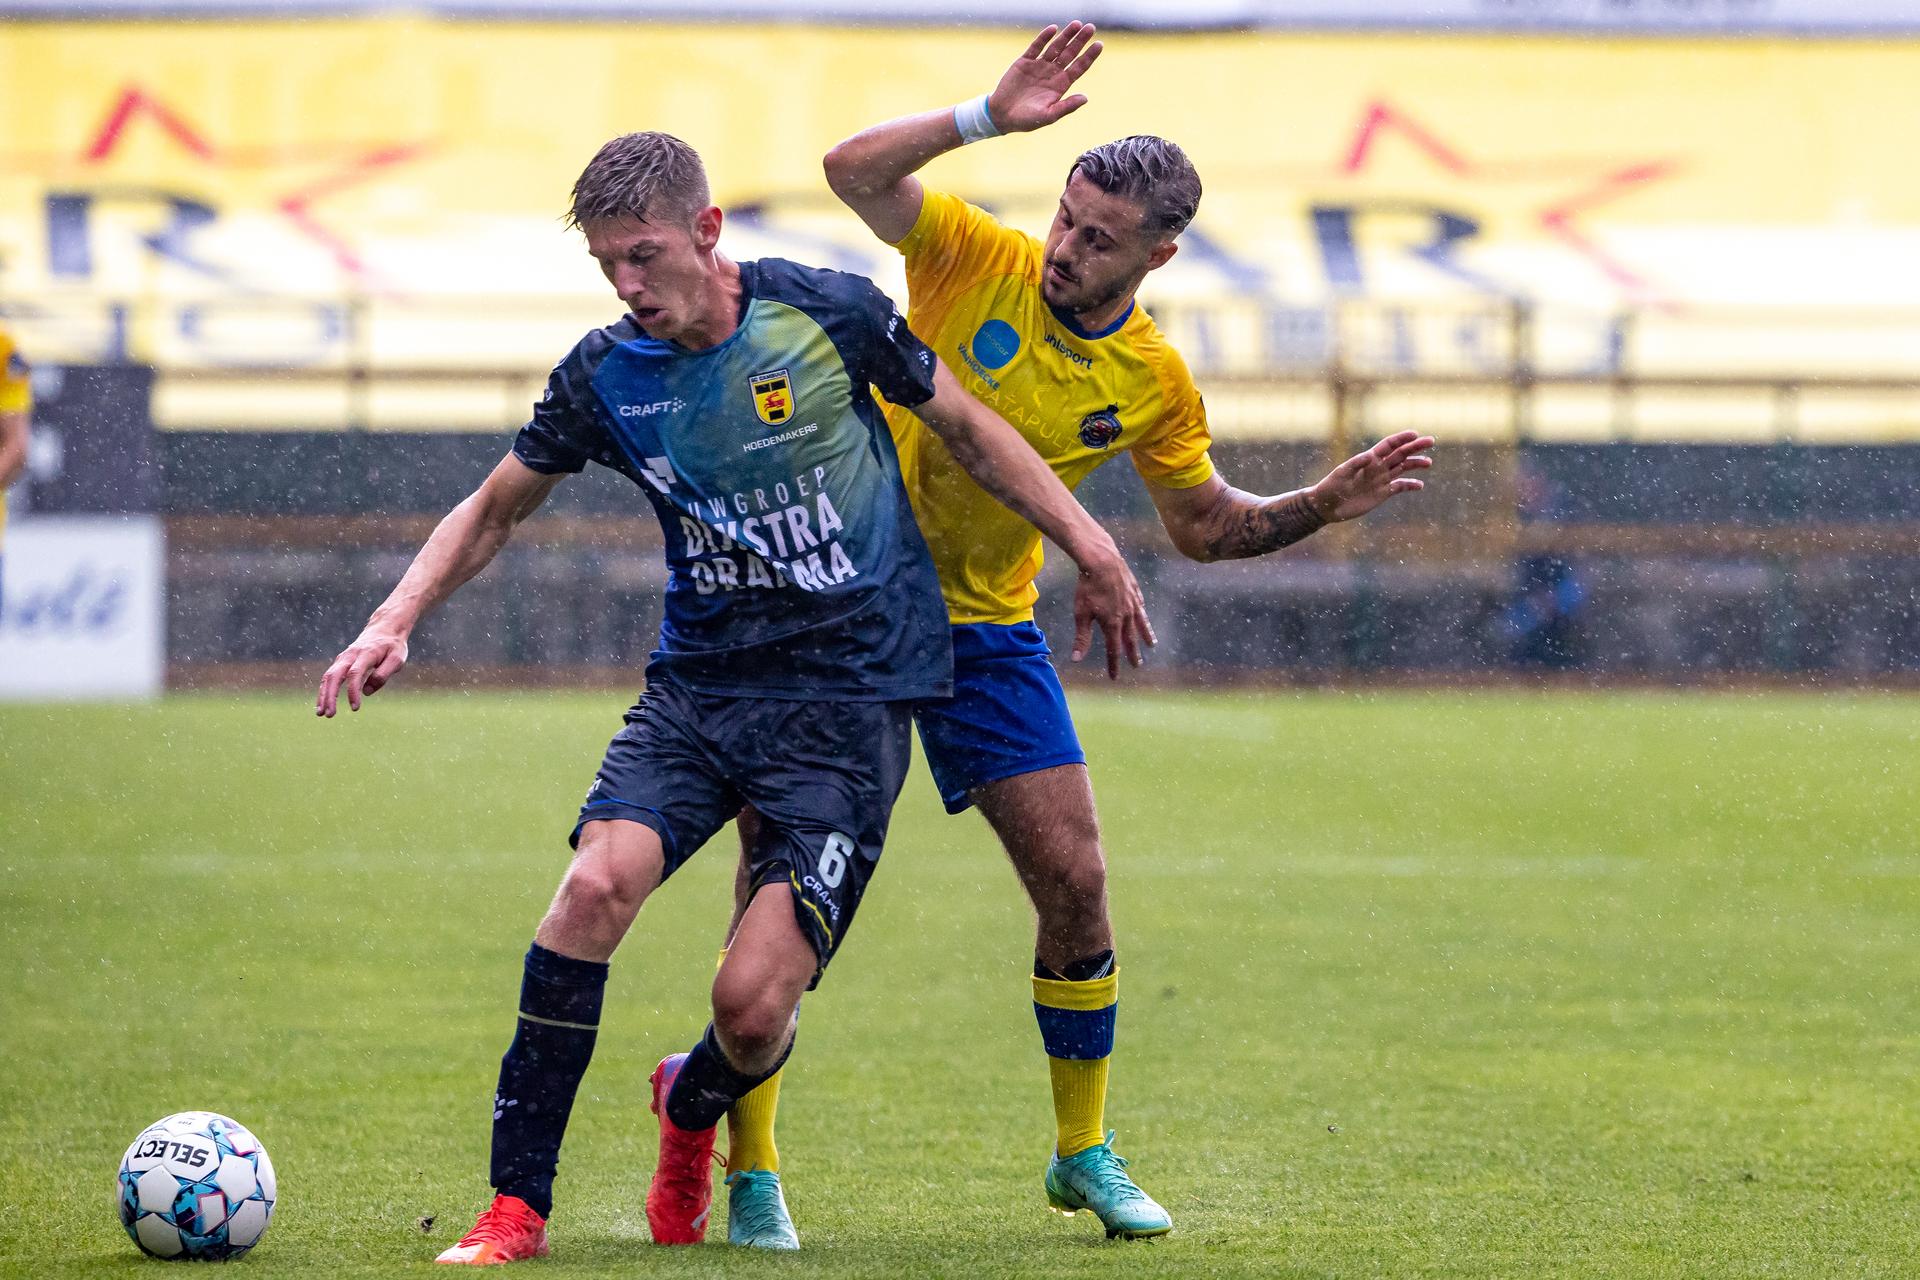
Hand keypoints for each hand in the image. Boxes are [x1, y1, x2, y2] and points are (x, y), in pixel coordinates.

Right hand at [316, 629, 409, 717]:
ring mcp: (343, 658)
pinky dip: (324, 690)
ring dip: (323, 695)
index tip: (355, 707)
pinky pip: (329, 676)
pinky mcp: (340, 662)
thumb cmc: (392, 646)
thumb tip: (366, 692)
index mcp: (366, 654)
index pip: (355, 674)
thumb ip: (383, 675)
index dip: (352, 691)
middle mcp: (350, 655)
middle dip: (330, 696)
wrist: (384, 628)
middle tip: (329, 715)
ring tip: (321, 713)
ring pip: (328, 676)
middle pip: (335, 675)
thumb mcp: (397, 658)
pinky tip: (322, 704)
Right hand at [988, 21, 1102, 133]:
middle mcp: (1052, 73)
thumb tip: (1086, 98)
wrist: (1001, 116)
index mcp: (1060, 86)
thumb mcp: (1048, 116)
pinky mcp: (1024, 62)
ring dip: (1066, 36)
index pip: (1078, 68)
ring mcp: (1038, 66)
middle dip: (1080, 41)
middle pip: (1070, 54)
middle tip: (1090, 27)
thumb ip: (1066, 106)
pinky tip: (1053, 29)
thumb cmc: (1026, 120)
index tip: (1099, 45)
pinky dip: (1044, 38)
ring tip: (1076, 24)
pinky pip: (1036, 47)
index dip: (1089, 56)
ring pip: (1055, 47)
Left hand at [1069, 544, 1154, 679]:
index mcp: (1113, 624)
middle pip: (1130, 639)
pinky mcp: (1135, 590)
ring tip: (1151, 644)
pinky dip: (1143, 615)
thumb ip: (1082, 638)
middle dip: (1133, 654)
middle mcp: (1126, 615)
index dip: (1114, 664)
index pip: (1114, 650)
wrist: (1101, 560)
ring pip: (1141, 623)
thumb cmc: (1088, 587)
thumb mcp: (1082, 613)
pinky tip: (1143, 616)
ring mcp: (1133, 602)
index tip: (1114, 677)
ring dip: (1145, 635)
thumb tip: (1077, 659)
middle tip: (1137, 665)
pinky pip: (1141, 606)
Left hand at [1310, 431, 1434, 522]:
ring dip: (1415, 464)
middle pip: (1400, 454)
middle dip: (1415, 447)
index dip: (1401, 438)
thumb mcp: (1341, 474)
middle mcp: (1377, 467)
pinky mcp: (1382, 493)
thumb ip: (1355, 463)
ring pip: (1403, 468)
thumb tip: (1370, 456)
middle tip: (1430, 441)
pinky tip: (1419, 485)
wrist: (1327, 506)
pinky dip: (1410, 485)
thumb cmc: (1331, 487)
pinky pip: (1399, 487)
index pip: (1389, 445)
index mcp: (1369, 459)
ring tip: (1428, 462)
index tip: (1415, 434)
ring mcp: (1381, 480)